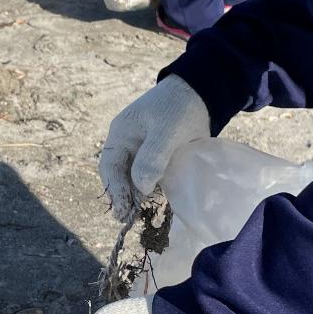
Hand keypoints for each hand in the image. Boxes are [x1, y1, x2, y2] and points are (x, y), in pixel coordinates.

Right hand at [98, 76, 209, 218]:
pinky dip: (150, 191)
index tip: (123, 209)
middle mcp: (127, 144)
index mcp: (121, 134)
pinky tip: (154, 203)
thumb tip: (141, 187)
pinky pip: (149, 178)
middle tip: (128, 219)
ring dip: (136, 196)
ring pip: (133, 179)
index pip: (110, 166)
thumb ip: (152, 157)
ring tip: (138, 217)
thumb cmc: (179, 108)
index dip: (115, 188)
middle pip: (119, 175)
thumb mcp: (166, 131)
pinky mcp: (158, 158)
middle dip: (123, 197)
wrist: (202, 94)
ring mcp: (142, 152)